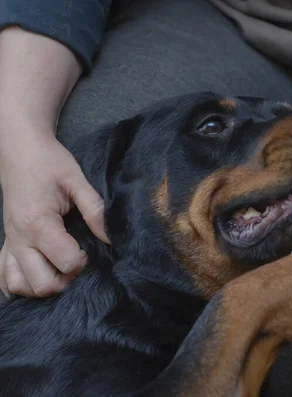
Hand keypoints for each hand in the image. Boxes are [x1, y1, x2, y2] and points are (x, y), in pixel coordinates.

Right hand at [0, 130, 108, 297]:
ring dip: (42, 284)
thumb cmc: (49, 162)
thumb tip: (111, 237)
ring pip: (19, 287)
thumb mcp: (77, 180)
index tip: (89, 248)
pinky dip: (20, 283)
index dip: (83, 261)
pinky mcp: (5, 242)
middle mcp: (19, 239)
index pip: (65, 263)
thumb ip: (95, 210)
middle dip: (65, 280)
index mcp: (38, 223)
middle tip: (77, 261)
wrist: (19, 149)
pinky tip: (38, 274)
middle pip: (42, 284)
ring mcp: (9, 243)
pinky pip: (4, 277)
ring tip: (59, 268)